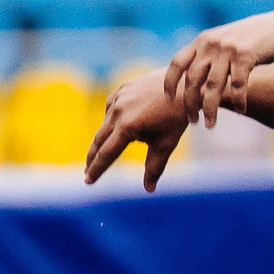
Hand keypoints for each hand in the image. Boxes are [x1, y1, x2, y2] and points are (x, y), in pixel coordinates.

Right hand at [84, 72, 190, 190]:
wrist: (186, 85)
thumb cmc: (177, 117)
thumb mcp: (166, 144)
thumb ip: (154, 167)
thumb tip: (149, 189)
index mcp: (127, 126)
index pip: (106, 154)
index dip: (97, 169)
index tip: (87, 181)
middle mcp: (118, 110)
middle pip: (99, 139)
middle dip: (93, 157)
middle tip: (87, 172)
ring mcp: (118, 97)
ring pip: (105, 123)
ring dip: (103, 138)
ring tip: (101, 152)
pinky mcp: (122, 88)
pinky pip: (111, 108)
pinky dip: (111, 119)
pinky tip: (113, 128)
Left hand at [164, 12, 273, 126]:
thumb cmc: (251, 39)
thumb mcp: (224, 42)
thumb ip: (208, 56)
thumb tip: (193, 81)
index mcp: (202, 41)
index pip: (177, 63)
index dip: (170, 82)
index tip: (169, 100)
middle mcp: (211, 44)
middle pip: (193, 79)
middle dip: (190, 103)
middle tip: (193, 121)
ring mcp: (227, 49)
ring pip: (213, 86)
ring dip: (210, 108)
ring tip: (210, 125)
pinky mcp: (245, 54)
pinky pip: (238, 84)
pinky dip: (239, 100)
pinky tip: (242, 111)